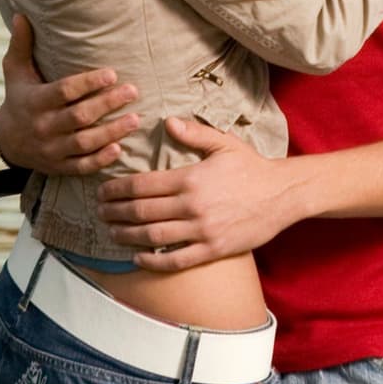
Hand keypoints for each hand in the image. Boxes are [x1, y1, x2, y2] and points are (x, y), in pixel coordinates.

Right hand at [0, 14, 140, 175]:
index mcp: (35, 101)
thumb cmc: (19, 97)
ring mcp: (51, 150)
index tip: (112, 73)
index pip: (64, 92)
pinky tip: (119, 149)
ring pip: (84, 143)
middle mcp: (43, 127)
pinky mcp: (59, 166)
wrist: (8, 140)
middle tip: (133, 91)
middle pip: (79, 117)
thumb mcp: (15, 71)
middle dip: (107, 104)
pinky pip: (81, 166)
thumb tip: (21, 14)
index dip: (88, 83)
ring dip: (111, 132)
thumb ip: (21, 44)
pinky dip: (100, 161)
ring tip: (135, 119)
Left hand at [97, 117, 305, 269]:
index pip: (142, 185)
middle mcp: (192, 206)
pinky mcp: (212, 249)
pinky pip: (175, 259)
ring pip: (152, 237)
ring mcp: (201, 230)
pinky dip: (152, 260)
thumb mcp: (224, 143)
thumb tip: (168, 122)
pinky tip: (138, 257)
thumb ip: (194, 133)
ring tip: (112, 232)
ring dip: (126, 236)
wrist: (283, 194)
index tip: (103, 191)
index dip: (117, 189)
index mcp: (191, 178)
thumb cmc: (252, 167)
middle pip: (141, 211)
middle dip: (114, 212)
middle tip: (100, 212)